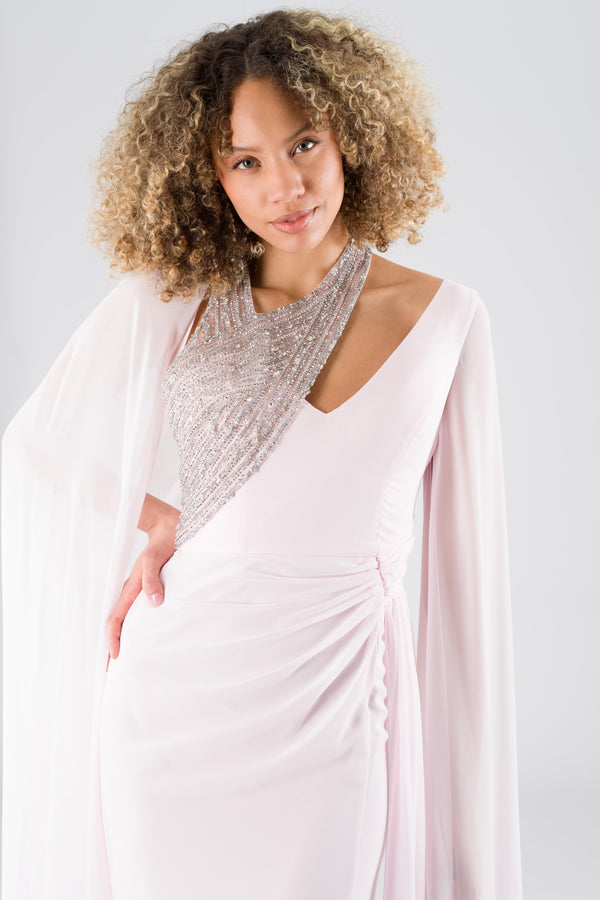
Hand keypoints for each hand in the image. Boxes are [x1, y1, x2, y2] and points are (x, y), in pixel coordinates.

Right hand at [106, 513, 177, 659]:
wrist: (169, 530)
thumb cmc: (162, 544)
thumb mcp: (156, 560)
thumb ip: (152, 580)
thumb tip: (154, 603)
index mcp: (131, 588)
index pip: (116, 619)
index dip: (113, 639)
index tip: (115, 657)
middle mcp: (134, 593)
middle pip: (119, 624)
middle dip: (115, 645)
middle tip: (115, 669)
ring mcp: (142, 592)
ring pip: (129, 620)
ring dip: (126, 638)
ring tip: (130, 658)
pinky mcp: (152, 590)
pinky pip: (142, 613)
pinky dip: (139, 628)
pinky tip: (147, 637)